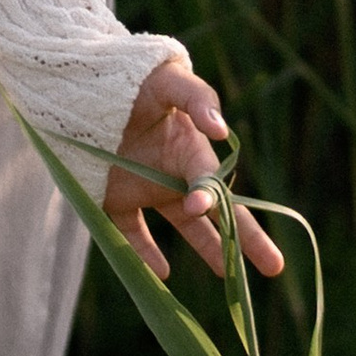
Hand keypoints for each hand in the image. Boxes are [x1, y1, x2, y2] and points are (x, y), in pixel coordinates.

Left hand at [103, 61, 285, 282]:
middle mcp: (173, 173)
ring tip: (228, 278)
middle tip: (274, 267)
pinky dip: (144, 255)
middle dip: (245, 238)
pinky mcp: (114, 198)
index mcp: (189, 149)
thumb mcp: (168, 79)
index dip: (209, 197)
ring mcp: (145, 187)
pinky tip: (161, 276)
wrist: (80, 82)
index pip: (210, 182)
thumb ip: (196, 98)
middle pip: (214, 212)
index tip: (196, 205)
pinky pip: (131, 233)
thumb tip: (221, 131)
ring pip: (182, 227)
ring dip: (206, 250)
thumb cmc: (133, 77)